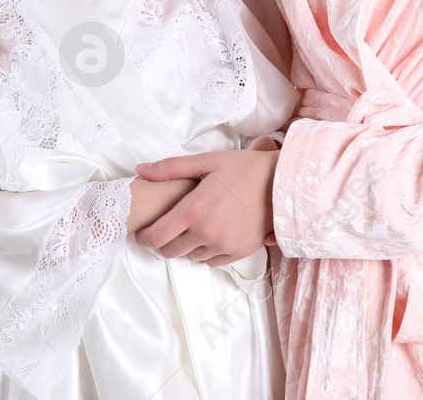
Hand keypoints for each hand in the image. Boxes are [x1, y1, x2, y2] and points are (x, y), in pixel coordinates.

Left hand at [133, 148, 277, 266]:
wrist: (281, 183)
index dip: (144, 238)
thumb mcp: (206, 161)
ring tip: (192, 230)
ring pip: (191, 257)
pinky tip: (211, 236)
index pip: (156, 236)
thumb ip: (171, 168)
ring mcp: (223, 245)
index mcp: (194, 210)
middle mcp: (206, 232)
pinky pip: (212, 262)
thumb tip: (141, 170)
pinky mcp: (239, 252)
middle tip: (166, 231)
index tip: (143, 234)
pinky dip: (207, 252)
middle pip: (170, 252)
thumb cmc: (243, 168)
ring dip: (186, 247)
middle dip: (163, 243)